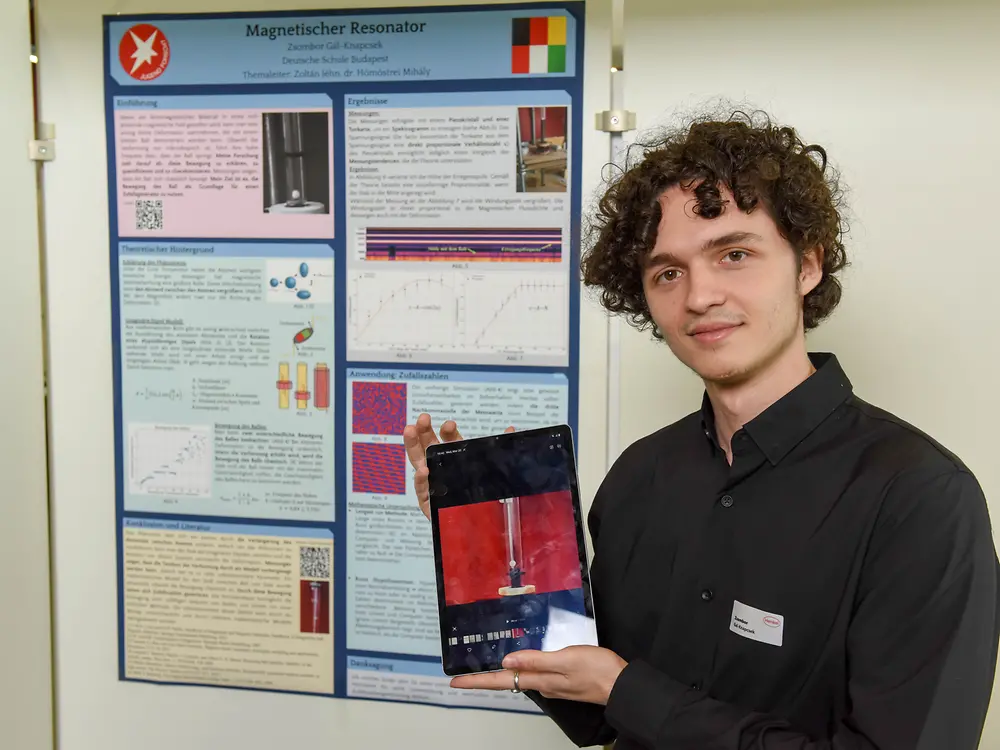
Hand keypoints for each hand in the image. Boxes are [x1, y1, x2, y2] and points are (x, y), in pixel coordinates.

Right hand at [402, 413, 513, 518]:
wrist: (484, 530)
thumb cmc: (486, 499)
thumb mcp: (495, 471)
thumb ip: (498, 450)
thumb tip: (510, 428)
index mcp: (457, 460)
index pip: (450, 442)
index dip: (448, 433)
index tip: (449, 424)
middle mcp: (442, 470)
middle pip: (429, 447)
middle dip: (424, 432)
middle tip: (423, 419)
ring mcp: (433, 486)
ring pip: (419, 464)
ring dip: (413, 446)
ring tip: (410, 431)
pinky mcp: (430, 504)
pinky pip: (423, 492)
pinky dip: (421, 481)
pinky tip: (422, 471)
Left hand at [450, 646, 627, 705]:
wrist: (621, 684)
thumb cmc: (597, 670)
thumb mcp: (565, 660)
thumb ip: (536, 660)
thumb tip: (507, 662)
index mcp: (540, 680)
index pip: (501, 681)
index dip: (478, 680)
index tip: (455, 681)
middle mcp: (542, 684)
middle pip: (506, 682)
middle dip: (484, 678)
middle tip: (463, 676)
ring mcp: (553, 683)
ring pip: (520, 678)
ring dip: (501, 675)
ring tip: (486, 668)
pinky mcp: (563, 679)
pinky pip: (535, 674)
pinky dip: (522, 669)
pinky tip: (520, 663)